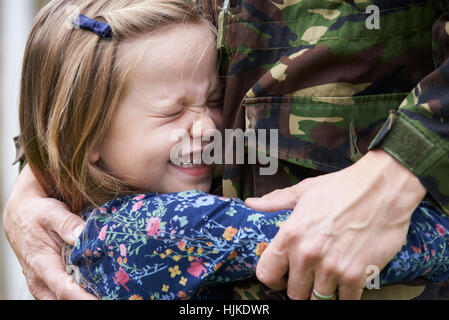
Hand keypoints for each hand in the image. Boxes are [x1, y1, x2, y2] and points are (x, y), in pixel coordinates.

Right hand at [2, 165, 96, 299]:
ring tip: (109, 291)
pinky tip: (98, 287)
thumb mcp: (52, 212)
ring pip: (65, 300)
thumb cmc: (37, 214)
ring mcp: (43, 285)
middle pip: (66, 300)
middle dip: (88, 298)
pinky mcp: (49, 284)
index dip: (84, 298)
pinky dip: (81, 293)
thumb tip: (83, 234)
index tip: (102, 299)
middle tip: (114, 294)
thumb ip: (68, 224)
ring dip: (85, 296)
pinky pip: (65, 295)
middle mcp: (40, 281)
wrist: (20, 217)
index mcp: (41, 265)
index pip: (64, 289)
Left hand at [245, 149, 425, 299]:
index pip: (266, 274)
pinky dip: (345, 296)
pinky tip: (346, 283)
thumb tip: (251, 203)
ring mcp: (332, 268)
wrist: (382, 187)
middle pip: (293, 293)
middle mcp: (308, 255)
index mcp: (290, 235)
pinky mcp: (357, 275)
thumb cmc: (341, 187)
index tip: (282, 276)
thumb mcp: (303, 191)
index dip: (273, 278)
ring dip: (322, 293)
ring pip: (317, 300)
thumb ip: (275, 202)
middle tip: (310, 277)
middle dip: (300, 287)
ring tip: (328, 279)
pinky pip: (345, 302)